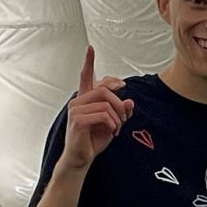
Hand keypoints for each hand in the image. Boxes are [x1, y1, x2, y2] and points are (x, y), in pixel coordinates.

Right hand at [61, 46, 134, 170]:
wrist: (82, 158)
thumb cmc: (94, 140)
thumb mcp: (113, 124)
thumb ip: (122, 112)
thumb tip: (130, 101)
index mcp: (85, 99)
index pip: (86, 76)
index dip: (88, 62)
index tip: (90, 48)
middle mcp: (78, 101)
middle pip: (105, 91)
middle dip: (120, 106)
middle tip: (123, 120)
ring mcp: (75, 109)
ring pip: (106, 104)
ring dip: (118, 118)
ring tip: (116, 129)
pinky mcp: (77, 120)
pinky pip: (104, 115)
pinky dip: (113, 124)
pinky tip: (112, 132)